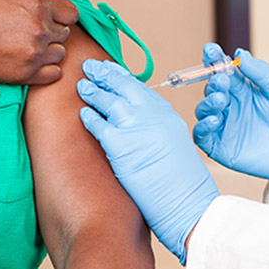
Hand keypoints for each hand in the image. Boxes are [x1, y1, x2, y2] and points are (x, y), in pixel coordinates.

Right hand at [0, 0, 76, 84]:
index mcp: (36, 5)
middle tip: (29, 32)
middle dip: (52, 32)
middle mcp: (40, 29)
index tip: (50, 18)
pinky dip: (46, 70)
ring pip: (60, 54)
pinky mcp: (26, 74)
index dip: (61, 14)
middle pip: (65, 33)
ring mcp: (34, 53)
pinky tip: (29, 63)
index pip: (71, 12)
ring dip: (48, 51)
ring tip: (26, 48)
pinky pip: (53, 74)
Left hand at [76, 59, 219, 263]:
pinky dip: (89, 118)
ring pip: (107, 101)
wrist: (187, 202)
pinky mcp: (119, 144)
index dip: (122, 76)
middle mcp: (151, 114)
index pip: (140, 88)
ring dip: (93, 91)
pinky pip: (98, 125)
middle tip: (90, 67)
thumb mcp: (174, 144)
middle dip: (104, 74)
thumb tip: (138, 124)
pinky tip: (83, 113)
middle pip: (123, 86)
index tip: (111, 69)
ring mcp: (135, 127)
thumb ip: (157, 127)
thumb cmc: (182, 182)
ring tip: (82, 85)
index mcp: (166, 113)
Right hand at [192, 45, 268, 186]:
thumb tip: (240, 54)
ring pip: (204, 110)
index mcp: (243, 90)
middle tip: (222, 80)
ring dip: (207, 102)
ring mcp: (225, 126)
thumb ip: (260, 72)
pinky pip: (202, 135)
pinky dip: (202, 126)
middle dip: (213, 82)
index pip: (223, 71)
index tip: (210, 50)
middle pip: (211, 89)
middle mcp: (231, 106)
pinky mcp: (221, 147)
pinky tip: (215, 119)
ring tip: (221, 99)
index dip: (214, 59)